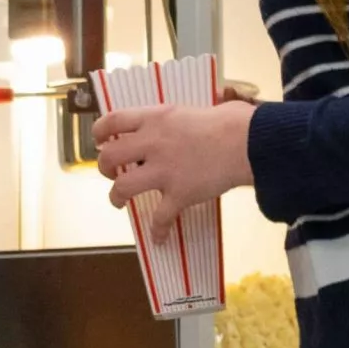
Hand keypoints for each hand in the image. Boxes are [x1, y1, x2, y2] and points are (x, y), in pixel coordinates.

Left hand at [93, 101, 256, 217]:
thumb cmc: (232, 121)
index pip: (113, 121)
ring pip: (123, 187)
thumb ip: (181, 117)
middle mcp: (153, 143)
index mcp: (155, 118)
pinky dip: (158, 230)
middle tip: (112, 173)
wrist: (248, 142)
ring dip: (116, 197)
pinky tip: (159, 238)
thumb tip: (194, 113)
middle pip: (110, 156)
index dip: (100, 132)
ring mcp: (164, 170)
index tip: (101, 141)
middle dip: (105, 167)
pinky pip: (161, 218)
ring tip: (119, 201)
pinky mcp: (179, 194)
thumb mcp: (197, 108)